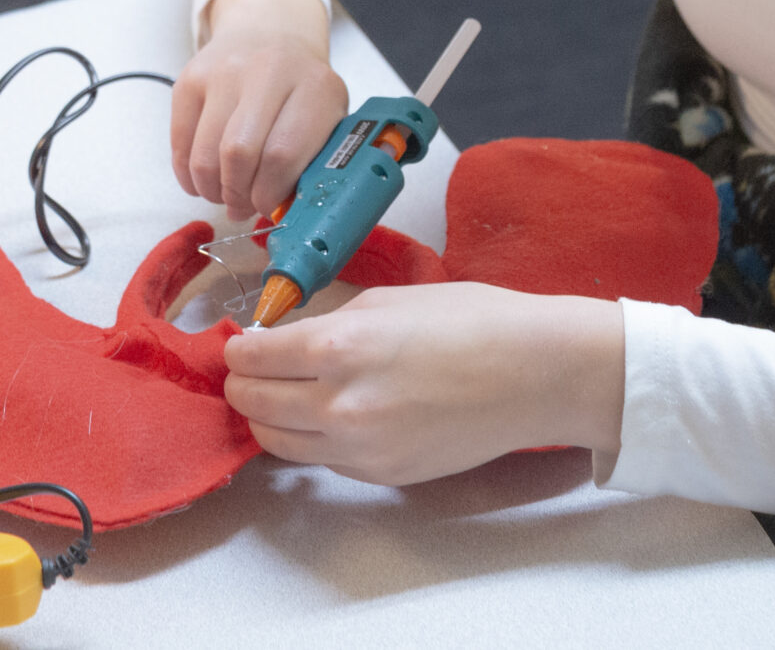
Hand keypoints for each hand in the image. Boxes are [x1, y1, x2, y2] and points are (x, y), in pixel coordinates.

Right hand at [173, 0, 348, 219]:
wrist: (269, 32)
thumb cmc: (301, 90)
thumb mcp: (326, 117)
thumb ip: (311, 162)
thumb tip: (280, 213)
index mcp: (315, 87)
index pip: (283, 155)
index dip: (269, 194)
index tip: (267, 207)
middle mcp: (269, 71)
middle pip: (239, 154)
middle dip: (237, 194)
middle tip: (241, 205)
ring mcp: (224, 71)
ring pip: (206, 154)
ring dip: (211, 189)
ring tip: (223, 193)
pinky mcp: (190, 78)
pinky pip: (179, 143)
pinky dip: (188, 174)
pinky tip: (203, 178)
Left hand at [221, 281, 625, 485]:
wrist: (534, 374)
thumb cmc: (473, 322)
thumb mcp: (389, 300)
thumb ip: (330, 323)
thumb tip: (287, 340)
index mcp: (339, 348)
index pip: (252, 358)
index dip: (239, 348)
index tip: (240, 344)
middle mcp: (340, 405)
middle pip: (253, 404)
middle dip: (243, 384)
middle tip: (249, 371)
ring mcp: (360, 448)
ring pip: (277, 443)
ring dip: (268, 417)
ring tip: (280, 396)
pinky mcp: (382, 474)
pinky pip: (322, 460)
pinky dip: (312, 439)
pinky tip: (329, 416)